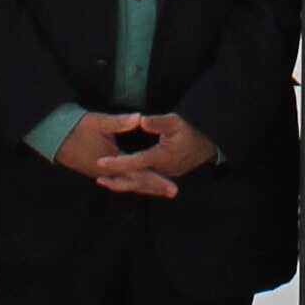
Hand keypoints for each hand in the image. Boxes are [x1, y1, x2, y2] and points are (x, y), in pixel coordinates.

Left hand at [93, 114, 218, 197]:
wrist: (207, 145)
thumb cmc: (190, 131)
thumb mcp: (176, 122)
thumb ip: (158, 122)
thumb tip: (142, 121)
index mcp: (161, 157)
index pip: (135, 162)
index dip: (118, 162)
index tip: (101, 161)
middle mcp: (160, 170)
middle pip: (135, 179)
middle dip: (116, 179)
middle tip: (98, 178)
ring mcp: (162, 175)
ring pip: (139, 183)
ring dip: (121, 183)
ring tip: (102, 181)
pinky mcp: (163, 175)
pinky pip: (143, 182)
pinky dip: (130, 182)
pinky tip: (119, 179)